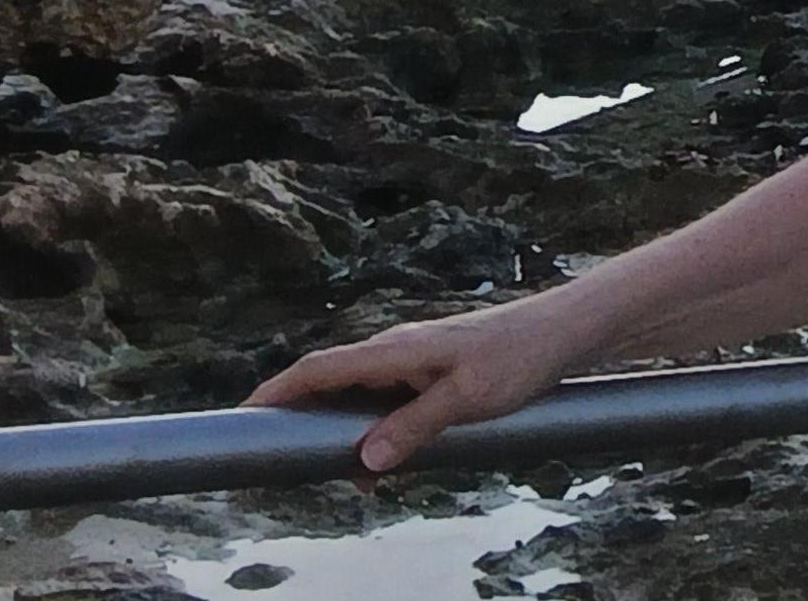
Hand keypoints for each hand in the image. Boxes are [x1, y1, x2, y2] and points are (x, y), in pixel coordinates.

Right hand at [248, 293, 597, 473]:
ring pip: (358, 398)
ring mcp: (413, 361)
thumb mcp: (469, 398)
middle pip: (330, 385)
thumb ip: (415, 426)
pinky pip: (385, 402)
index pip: (319, 368)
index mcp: (396, 350)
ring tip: (337, 477)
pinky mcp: (431, 372)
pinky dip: (372, 430)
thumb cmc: (521, 357)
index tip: (241, 419)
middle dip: (300, 421)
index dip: (277, 392)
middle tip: (282, 466)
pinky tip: (381, 464)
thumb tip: (364, 460)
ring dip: (341, 433)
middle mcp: (396, 351)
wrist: (565, 330)